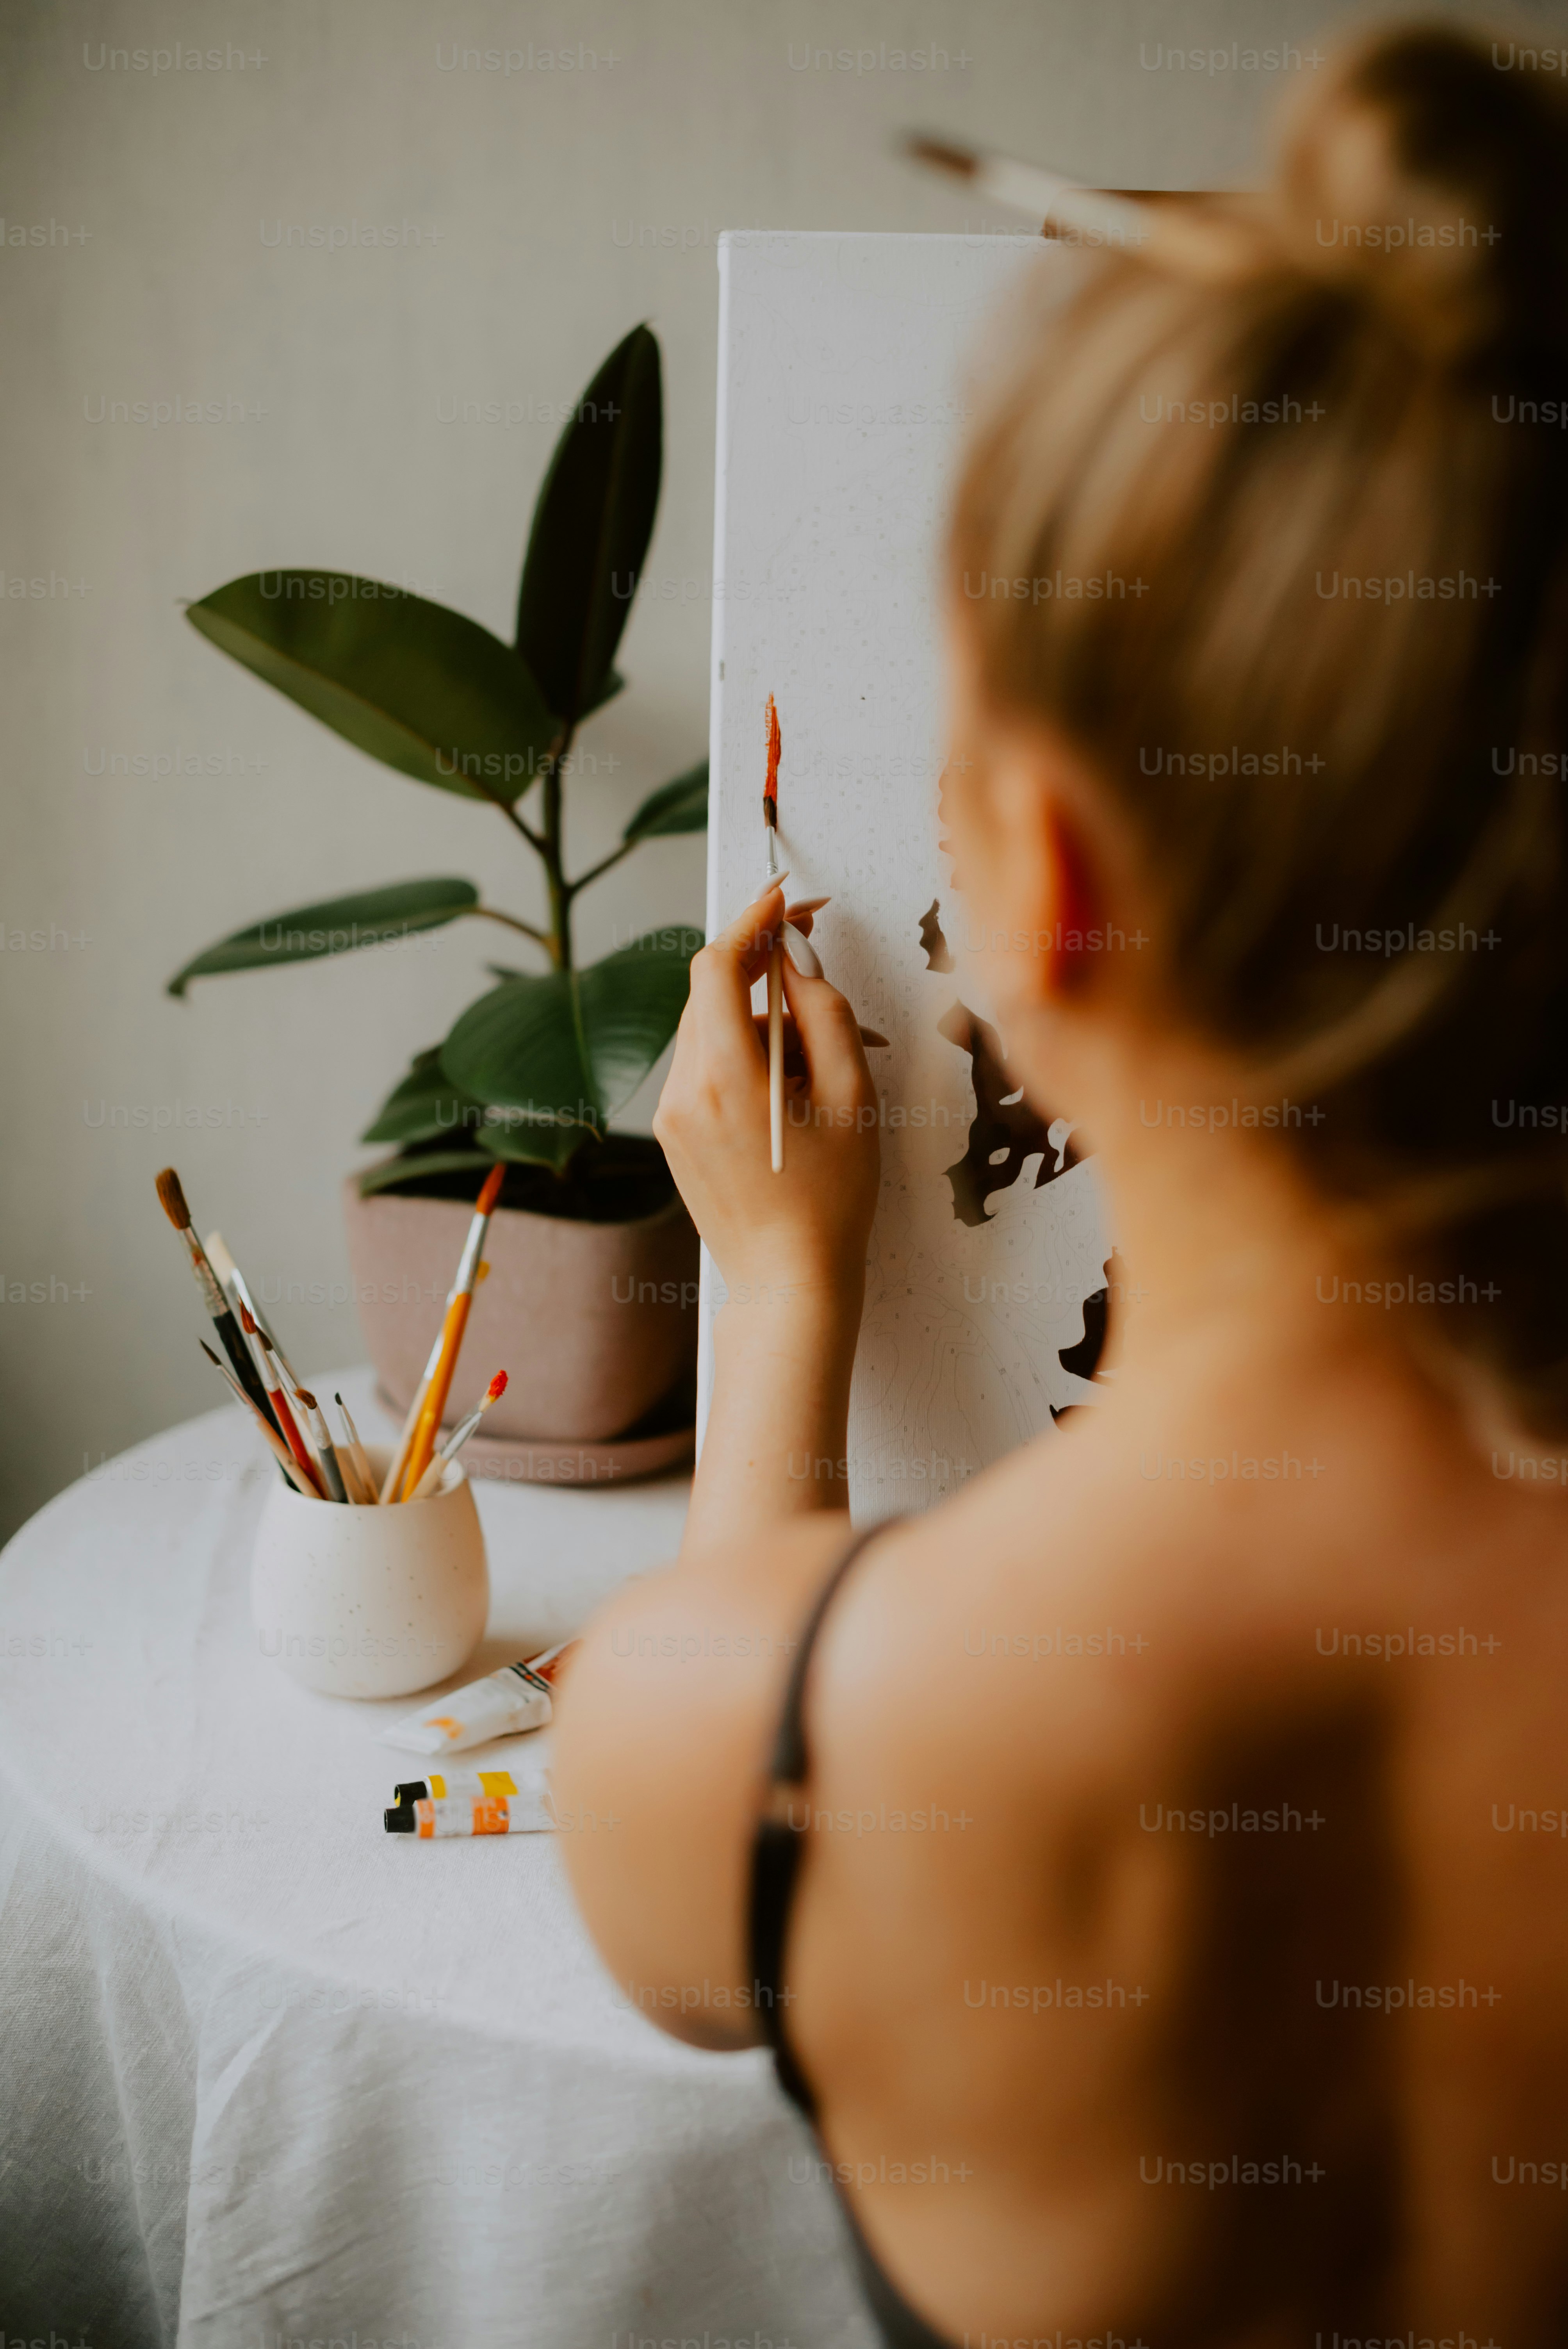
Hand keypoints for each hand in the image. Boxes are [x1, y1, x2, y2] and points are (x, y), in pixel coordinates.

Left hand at [654, 883, 881, 1304]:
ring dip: (759, 1019)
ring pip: (709, 1030)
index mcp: (724, 1078)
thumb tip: (797, 957)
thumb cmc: (832, 1200)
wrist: (790, 1284)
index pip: (716, 966)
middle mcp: (683, 1091)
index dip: (751, 922)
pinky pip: (705, 1068)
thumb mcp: (851, 1097)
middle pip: (709, 993)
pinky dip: (745, 1056)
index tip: (784, 898)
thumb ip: (824, 1014)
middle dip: (761, 967)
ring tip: (820, 1055)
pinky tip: (791, 1087)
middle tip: (813, 955)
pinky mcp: (674, 1134)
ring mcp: (672, 1115)